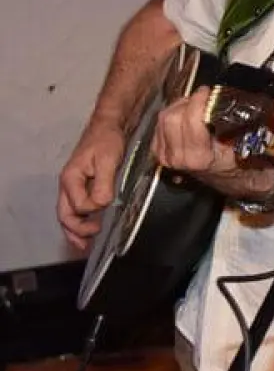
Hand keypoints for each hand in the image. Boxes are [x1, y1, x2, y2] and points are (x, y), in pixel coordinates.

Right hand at [58, 118, 126, 249]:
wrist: (110, 126)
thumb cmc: (107, 140)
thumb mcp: (107, 161)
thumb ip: (103, 184)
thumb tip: (101, 204)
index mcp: (70, 179)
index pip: (77, 206)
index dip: (92, 211)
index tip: (107, 209)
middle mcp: (68, 185)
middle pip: (65, 215)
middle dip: (75, 231)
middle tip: (88, 244)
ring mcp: (75, 186)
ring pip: (69, 214)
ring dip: (76, 230)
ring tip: (85, 244)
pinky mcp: (85, 186)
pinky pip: (78, 208)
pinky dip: (82, 221)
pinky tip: (91, 228)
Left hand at [151, 90, 240, 178]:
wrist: (225, 177)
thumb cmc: (235, 162)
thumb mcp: (244, 145)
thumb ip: (238, 124)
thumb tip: (237, 102)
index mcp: (198, 158)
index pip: (191, 121)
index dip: (199, 101)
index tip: (208, 92)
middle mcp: (178, 158)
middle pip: (171, 117)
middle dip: (188, 102)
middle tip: (203, 98)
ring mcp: (165, 156)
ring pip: (163, 118)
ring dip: (180, 107)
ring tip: (196, 106)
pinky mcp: (158, 151)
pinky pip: (159, 124)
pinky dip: (173, 114)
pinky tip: (186, 116)